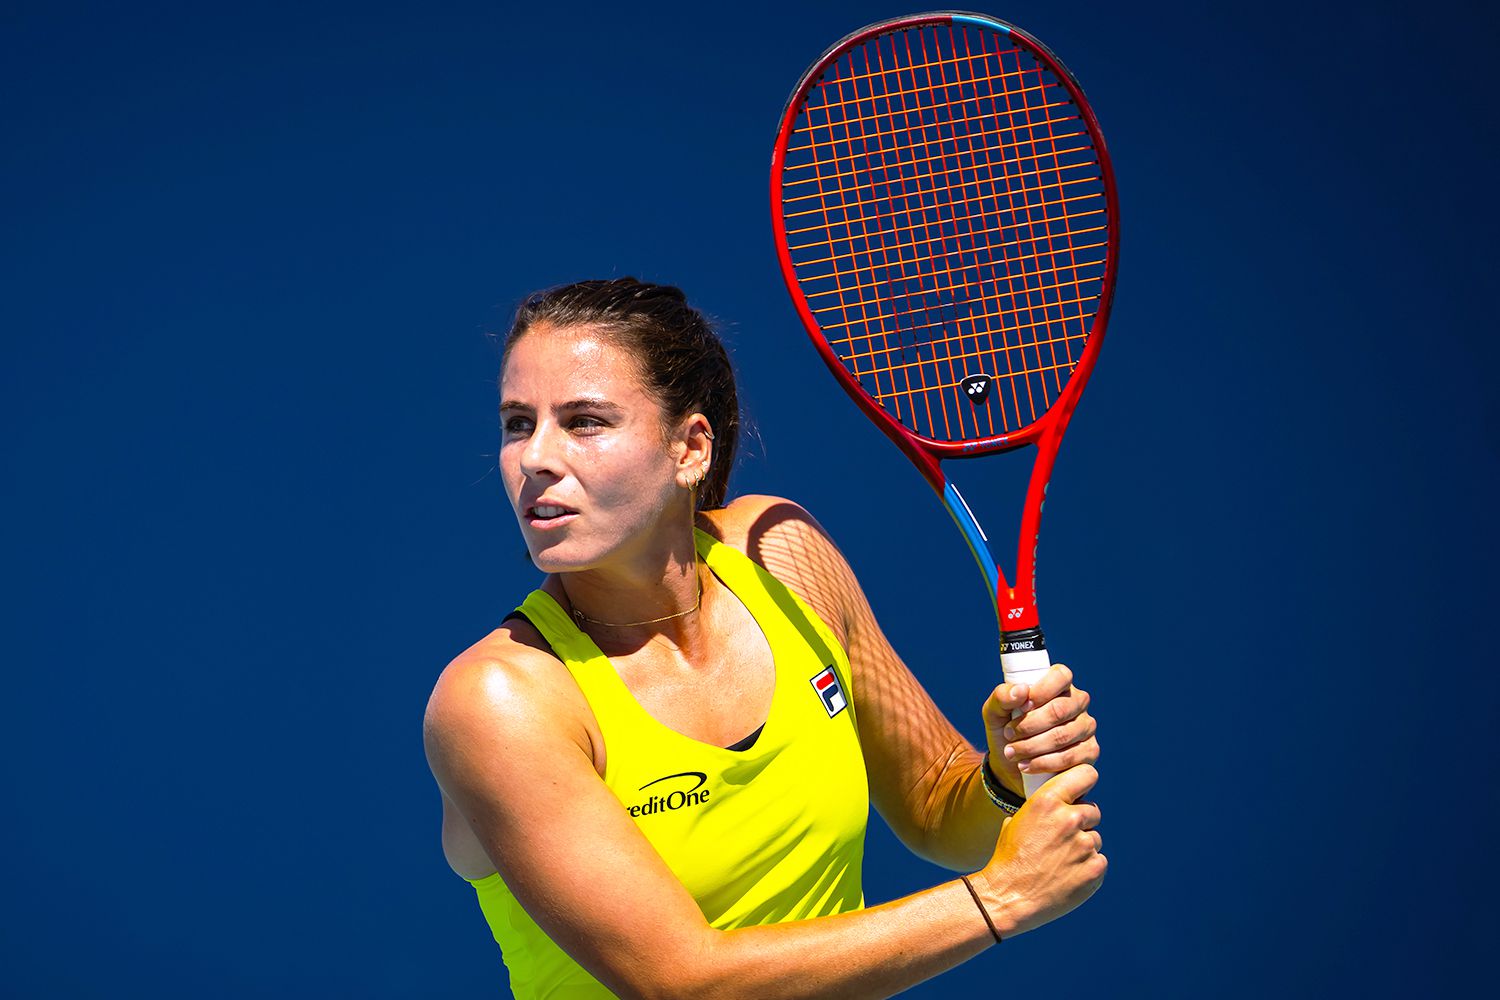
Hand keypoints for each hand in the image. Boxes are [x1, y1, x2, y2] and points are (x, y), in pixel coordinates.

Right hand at [971, 763, 1105, 936]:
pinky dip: (1087, 868)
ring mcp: (1084, 844)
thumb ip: (1043, 808)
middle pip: (1092, 811)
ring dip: (1082, 848)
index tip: (1082, 791)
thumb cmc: (1009, 858)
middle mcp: (1069, 818)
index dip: (1085, 782)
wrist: (1008, 897)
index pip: (1086, 774)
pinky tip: (1066, 876)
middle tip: (1061, 839)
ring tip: (1058, 862)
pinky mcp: (1095, 868)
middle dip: (1081, 822)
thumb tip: (1059, 802)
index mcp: (1047, 800)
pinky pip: (1099, 861)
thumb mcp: (1017, 820)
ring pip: (1095, 839)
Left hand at [983, 663, 1098, 784]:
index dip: (1040, 692)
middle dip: (1029, 725)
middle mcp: (1077, 702)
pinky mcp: (1090, 751)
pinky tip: (1026, 765)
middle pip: (1059, 709)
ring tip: (1011, 752)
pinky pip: (1071, 757)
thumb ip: (1001, 697)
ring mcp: (1086, 726)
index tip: (1021, 708)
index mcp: (1059, 683)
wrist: (1008, 766)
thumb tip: (1021, 690)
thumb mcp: (995, 712)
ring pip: (1063, 735)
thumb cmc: (1006, 730)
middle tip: (1009, 734)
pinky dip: (1043, 763)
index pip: (1060, 676)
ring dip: (1032, 746)